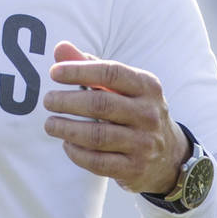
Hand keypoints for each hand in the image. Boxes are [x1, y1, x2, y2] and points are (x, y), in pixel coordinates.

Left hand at [41, 41, 188, 194]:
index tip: (54, 73)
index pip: (110, 73)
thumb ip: (90, 65)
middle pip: (100, 104)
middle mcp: (149, 114)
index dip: (79, 71)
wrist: (169, 155)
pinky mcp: (134, 169)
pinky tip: (67, 144)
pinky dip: (76, 153)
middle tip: (48, 101)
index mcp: (147, 86)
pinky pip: (97, 162)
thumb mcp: (122, 86)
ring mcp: (144, 144)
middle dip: (67, 102)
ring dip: (66, 129)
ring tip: (50, 124)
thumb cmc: (134, 110)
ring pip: (96, 136)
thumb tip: (60, 48)